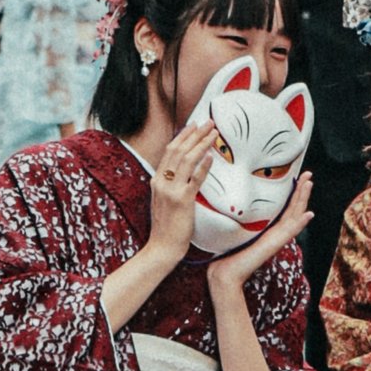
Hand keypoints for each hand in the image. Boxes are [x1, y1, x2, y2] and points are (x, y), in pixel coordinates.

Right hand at [145, 117, 219, 264]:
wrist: (161, 247)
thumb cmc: (166, 226)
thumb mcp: (164, 200)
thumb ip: (170, 185)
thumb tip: (183, 173)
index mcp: (156, 180)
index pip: (169, 151)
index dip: (183, 136)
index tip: (195, 125)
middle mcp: (161, 182)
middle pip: (178, 150)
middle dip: (194, 134)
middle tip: (209, 122)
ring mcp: (171, 191)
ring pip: (186, 160)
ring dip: (201, 144)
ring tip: (214, 133)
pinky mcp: (182, 201)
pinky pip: (194, 179)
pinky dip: (202, 166)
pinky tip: (211, 156)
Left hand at [205, 171, 313, 289]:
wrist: (226, 274)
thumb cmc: (227, 255)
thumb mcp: (237, 232)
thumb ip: (241, 221)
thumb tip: (233, 206)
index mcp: (269, 229)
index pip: (286, 206)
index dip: (293, 192)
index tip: (296, 176)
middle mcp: (276, 233)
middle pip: (294, 208)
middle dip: (302, 190)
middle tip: (308, 173)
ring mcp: (277, 239)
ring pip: (295, 216)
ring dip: (304, 200)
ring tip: (309, 184)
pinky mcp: (274, 245)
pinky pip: (290, 231)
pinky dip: (301, 223)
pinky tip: (309, 214)